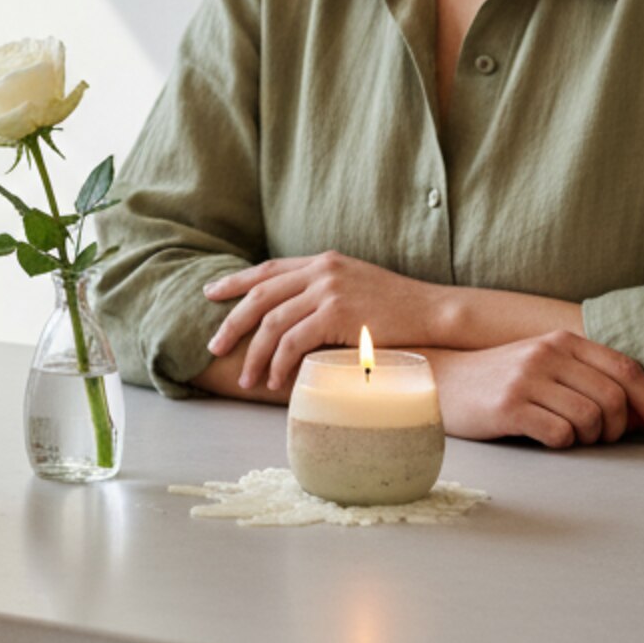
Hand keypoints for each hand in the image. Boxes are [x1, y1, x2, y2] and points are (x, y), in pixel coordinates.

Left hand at [204, 251, 447, 391]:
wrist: (433, 313)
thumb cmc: (397, 308)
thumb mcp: (354, 286)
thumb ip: (323, 292)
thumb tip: (293, 314)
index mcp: (322, 262)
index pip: (268, 270)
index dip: (235, 282)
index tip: (210, 294)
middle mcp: (321, 271)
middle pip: (261, 296)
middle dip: (233, 323)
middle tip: (215, 347)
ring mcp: (328, 291)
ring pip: (274, 322)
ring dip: (256, 354)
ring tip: (247, 379)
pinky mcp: (338, 314)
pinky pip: (295, 341)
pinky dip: (280, 363)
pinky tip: (275, 381)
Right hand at [432, 333, 643, 446]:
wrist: (442, 382)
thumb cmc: (501, 380)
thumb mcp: (545, 367)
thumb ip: (589, 379)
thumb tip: (643, 415)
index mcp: (562, 341)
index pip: (628, 370)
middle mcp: (547, 354)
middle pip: (614, 399)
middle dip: (617, 429)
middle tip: (599, 438)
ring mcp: (527, 379)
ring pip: (590, 420)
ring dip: (588, 438)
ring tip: (566, 434)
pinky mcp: (509, 406)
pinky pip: (560, 434)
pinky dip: (561, 443)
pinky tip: (542, 436)